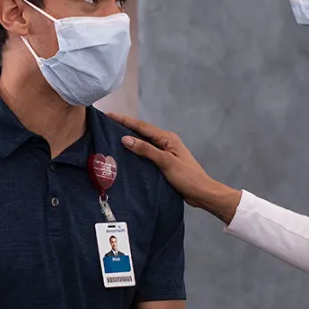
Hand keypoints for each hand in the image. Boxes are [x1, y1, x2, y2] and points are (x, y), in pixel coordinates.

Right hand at [106, 113, 241, 223]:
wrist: (201, 193)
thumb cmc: (187, 177)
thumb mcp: (165, 162)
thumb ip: (146, 150)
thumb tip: (126, 139)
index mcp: (167, 138)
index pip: (142, 126)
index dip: (124, 120)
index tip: (109, 115)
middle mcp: (165, 143)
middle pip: (141, 132)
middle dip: (125, 127)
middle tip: (107, 125)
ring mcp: (165, 153)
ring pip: (143, 144)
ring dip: (130, 140)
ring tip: (112, 138)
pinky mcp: (163, 163)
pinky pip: (146, 154)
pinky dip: (136, 152)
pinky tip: (127, 156)